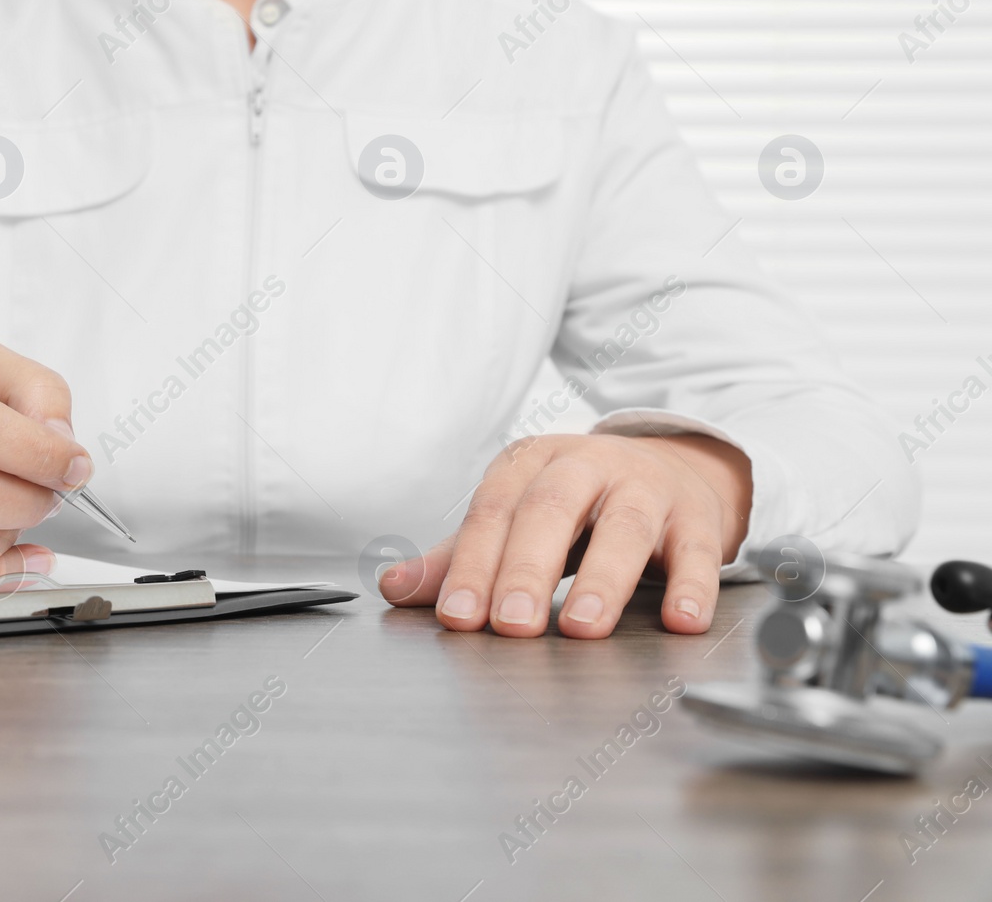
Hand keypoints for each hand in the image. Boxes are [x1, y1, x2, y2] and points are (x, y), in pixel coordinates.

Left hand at [379, 433, 750, 637]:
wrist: (673, 468)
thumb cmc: (579, 505)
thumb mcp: (517, 518)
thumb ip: (460, 557)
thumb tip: (393, 590)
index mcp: (530, 463)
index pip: (493, 512)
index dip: (472, 564)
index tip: (458, 616)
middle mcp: (586, 465)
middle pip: (551, 511)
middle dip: (527, 570)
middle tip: (512, 627)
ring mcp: (646, 487)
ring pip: (624, 526)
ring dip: (603, 580)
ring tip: (584, 628)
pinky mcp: (698, 516)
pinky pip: (699, 550)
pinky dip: (693, 586)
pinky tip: (681, 621)